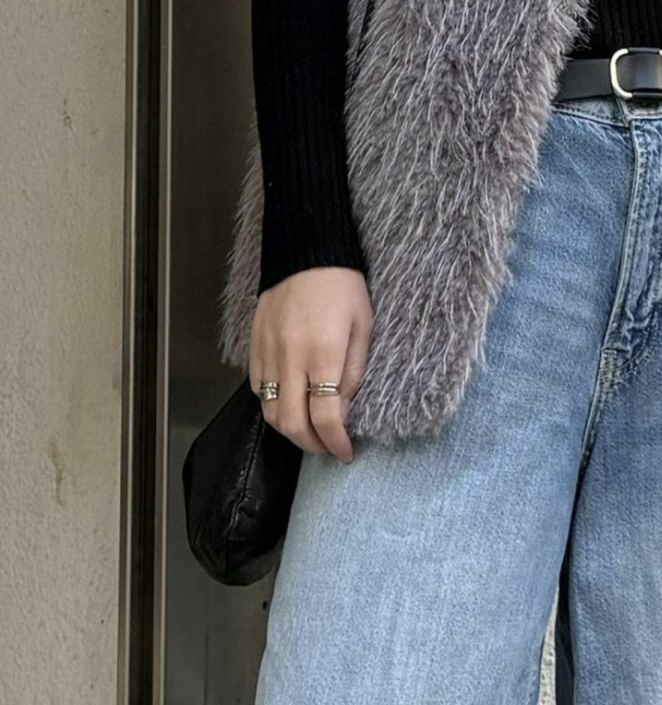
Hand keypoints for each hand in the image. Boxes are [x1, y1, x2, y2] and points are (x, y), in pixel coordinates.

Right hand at [249, 266, 373, 461]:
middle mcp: (290, 357)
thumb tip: (345, 412)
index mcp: (323, 352)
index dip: (336, 442)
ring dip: (290, 431)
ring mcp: (268, 353)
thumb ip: (354, 372)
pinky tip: (292, 404)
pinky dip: (274, 406)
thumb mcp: (364, 326)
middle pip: (292, 423)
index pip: (325, 416)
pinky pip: (259, 390)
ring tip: (311, 433)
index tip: (346, 453)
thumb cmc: (344, 286)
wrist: (305, 251)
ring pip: (270, 412)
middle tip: (329, 449)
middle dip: (312, 445)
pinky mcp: (254, 347)